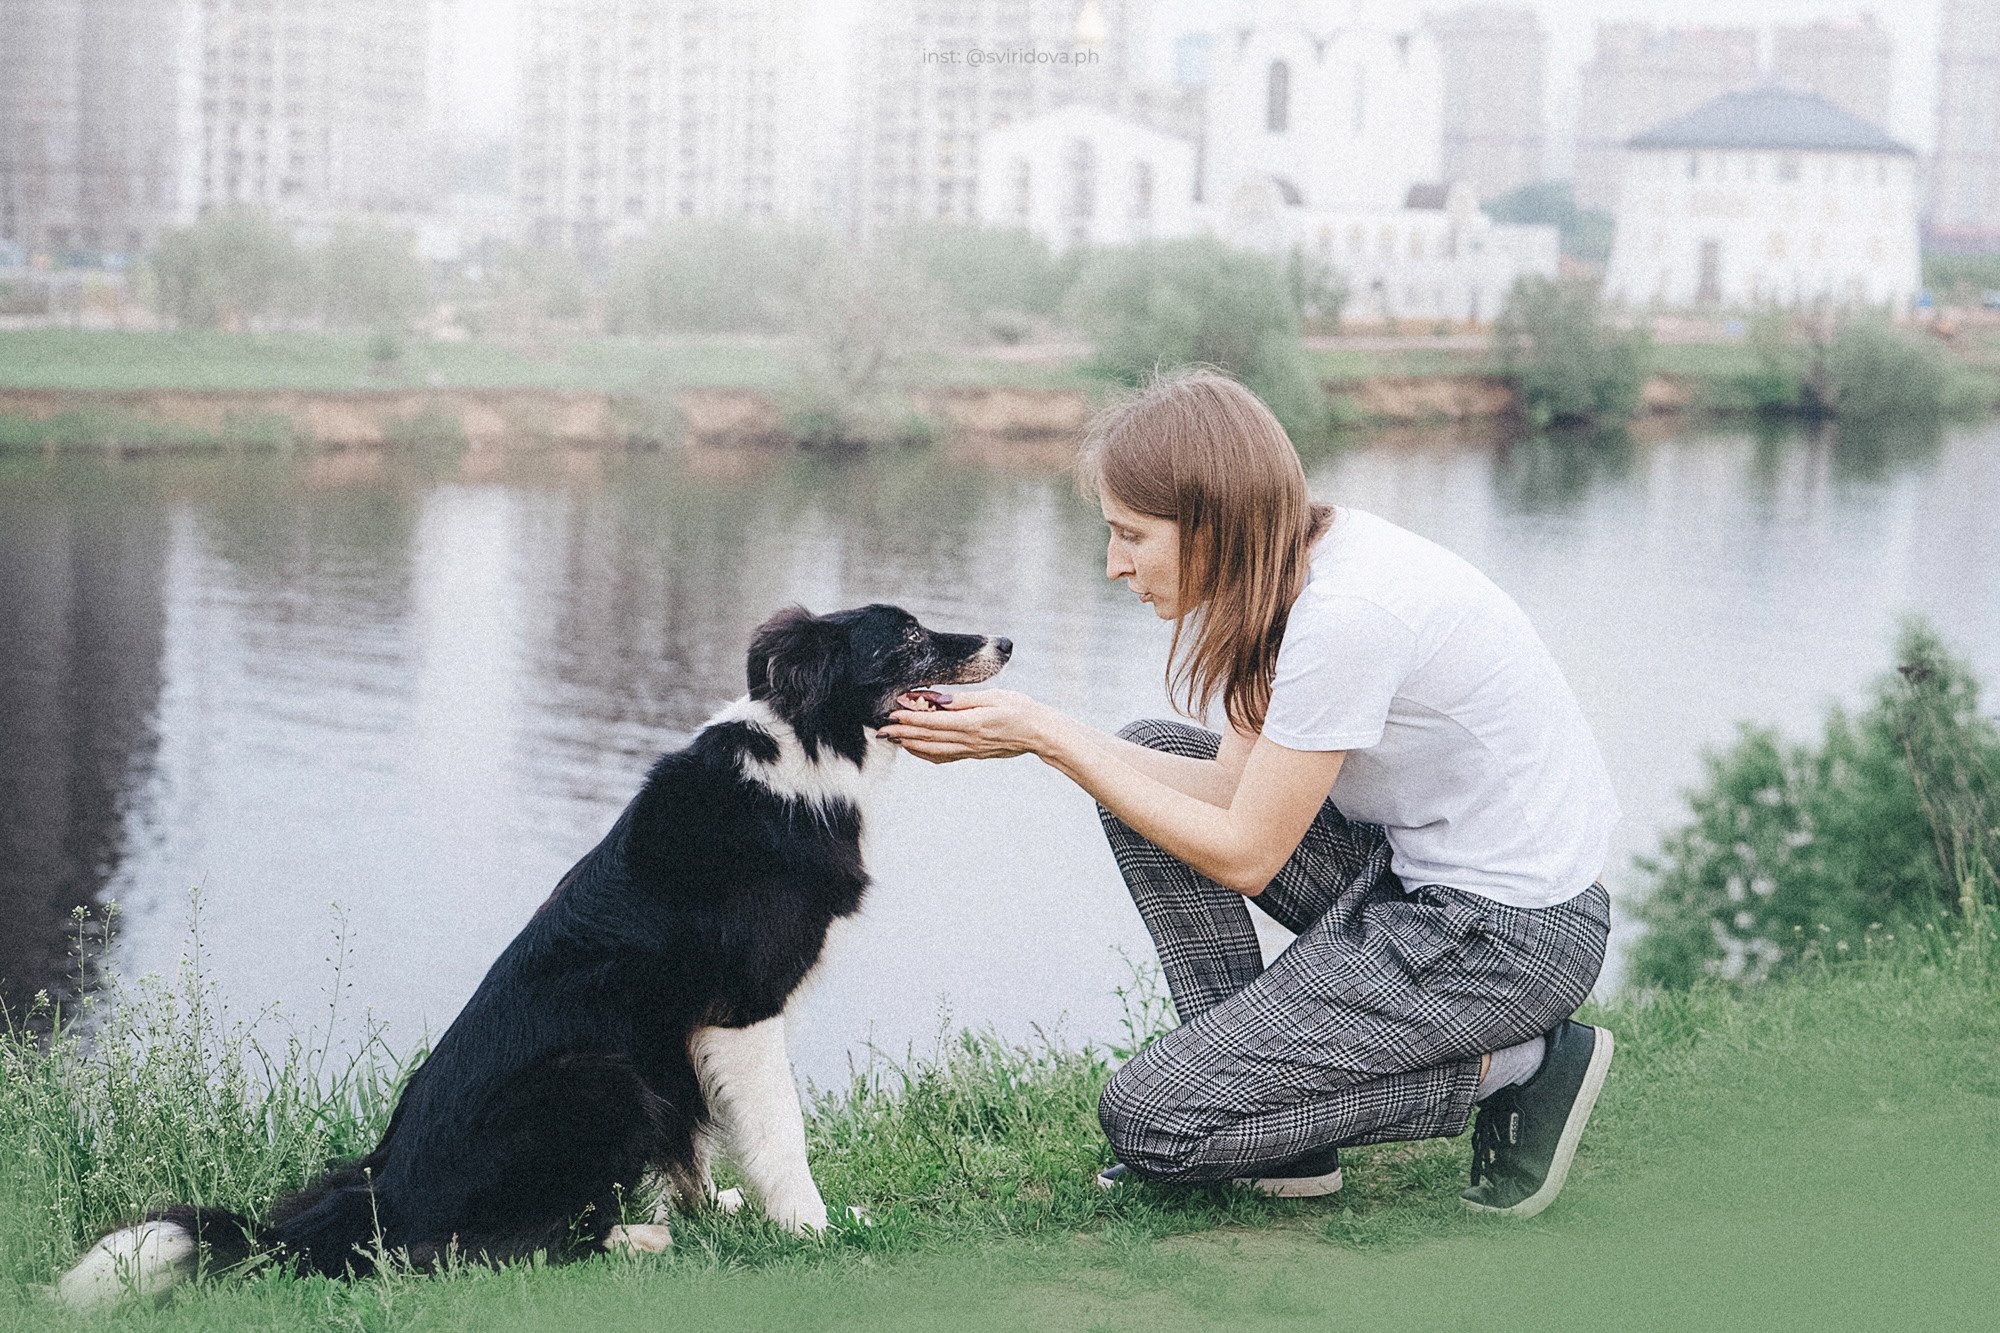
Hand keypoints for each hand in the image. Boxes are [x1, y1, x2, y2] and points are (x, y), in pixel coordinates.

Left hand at [879, 688, 1052, 763]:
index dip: (910, 719)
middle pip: (927, 738)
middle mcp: (968, 740)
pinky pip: (944, 757)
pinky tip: (915, 748)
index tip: (892, 714)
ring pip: (932, 750)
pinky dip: (925, 753)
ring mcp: (970, 750)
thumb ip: (963, 699)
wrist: (1039, 733)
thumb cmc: (1020, 709)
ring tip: (892, 739)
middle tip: (881, 730)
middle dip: (902, 734)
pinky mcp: (972, 754)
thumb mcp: (993, 696)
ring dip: (910, 745)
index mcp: (972, 723)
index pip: (933, 722)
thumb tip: (936, 698)